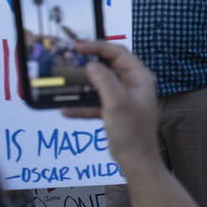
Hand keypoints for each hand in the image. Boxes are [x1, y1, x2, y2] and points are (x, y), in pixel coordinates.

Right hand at [62, 41, 159, 171]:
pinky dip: (82, 105)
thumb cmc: (132, 132)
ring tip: (65, 79)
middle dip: (89, 62)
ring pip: (100, 84)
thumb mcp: (116, 103)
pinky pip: (95, 103)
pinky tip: (66, 110)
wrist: (136, 160)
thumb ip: (104, 81)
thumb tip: (91, 65)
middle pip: (109, 66)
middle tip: (69, 57)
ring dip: (83, 84)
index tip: (78, 46)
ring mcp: (124, 98)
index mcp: (140, 78)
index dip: (98, 47)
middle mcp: (133, 85)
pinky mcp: (115, 111)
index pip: (119, 53)